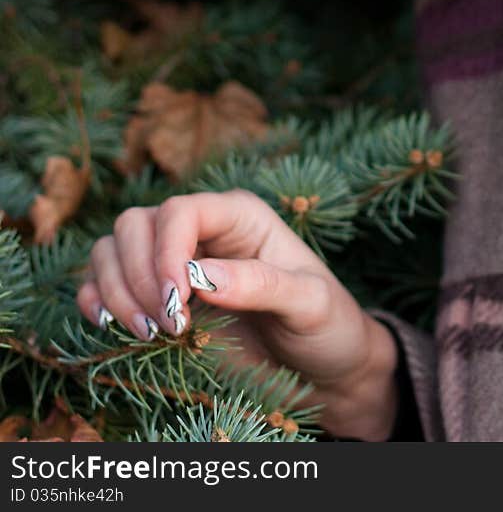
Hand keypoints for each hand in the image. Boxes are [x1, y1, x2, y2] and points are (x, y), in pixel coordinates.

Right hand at [76, 188, 398, 439]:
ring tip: (147, 333)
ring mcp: (174, 264)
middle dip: (139, 276)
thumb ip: (260, 284)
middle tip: (168, 327)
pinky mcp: (155, 298)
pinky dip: (97, 300)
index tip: (175, 302)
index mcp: (240, 216)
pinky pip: (103, 282)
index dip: (166, 251)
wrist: (325, 370)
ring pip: (112, 249)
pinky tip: (112, 326)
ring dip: (116, 290)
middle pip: (136, 224)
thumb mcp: (309, 302)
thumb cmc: (326, 325)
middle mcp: (202, 232)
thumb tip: (201, 276)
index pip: (181, 210)